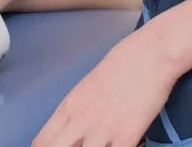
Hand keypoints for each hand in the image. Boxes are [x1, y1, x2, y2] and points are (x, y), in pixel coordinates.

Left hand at [32, 29, 176, 146]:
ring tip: (103, 146)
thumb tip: (74, 132)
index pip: (41, 142)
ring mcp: (103, 129)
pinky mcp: (127, 134)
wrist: (150, 53)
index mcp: (69, 106)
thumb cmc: (123, 64)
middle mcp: (81, 119)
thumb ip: (77, 111)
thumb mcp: (88, 87)